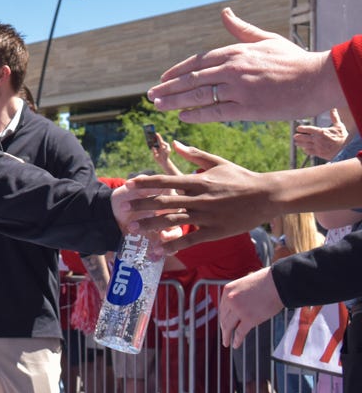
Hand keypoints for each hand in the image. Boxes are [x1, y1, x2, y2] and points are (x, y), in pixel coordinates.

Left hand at [125, 141, 269, 251]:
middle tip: (124, 210)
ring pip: (173, 221)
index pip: (166, 181)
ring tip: (134, 229)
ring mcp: (207, 216)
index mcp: (198, 181)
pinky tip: (160, 250)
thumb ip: (194, 155)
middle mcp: (199, 198)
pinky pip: (191, 239)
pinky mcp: (216, 231)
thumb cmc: (242, 178)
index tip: (129, 184)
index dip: (146, 183)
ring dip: (152, 226)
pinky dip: (174, 245)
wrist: (267, 196)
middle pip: (164, 202)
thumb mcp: (217, 162)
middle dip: (142, 206)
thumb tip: (175, 143)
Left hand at [147, 8, 338, 122]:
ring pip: (198, 95)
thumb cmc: (294, 59)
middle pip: (191, 78)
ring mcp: (238, 88)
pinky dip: (196, 114)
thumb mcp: (266, 39)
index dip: (177, 70)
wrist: (318, 78)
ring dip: (175, 101)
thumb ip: (241, 29)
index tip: (163, 78)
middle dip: (168, 87)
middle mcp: (231, 68)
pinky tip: (183, 116)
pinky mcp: (248, 107)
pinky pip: (215, 111)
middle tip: (151, 95)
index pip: (197, 61)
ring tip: (158, 105)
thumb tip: (225, 13)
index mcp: (235, 51)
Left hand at [219, 266, 281, 348]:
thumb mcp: (244, 284)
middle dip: (224, 328)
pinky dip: (236, 340)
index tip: (223, 324)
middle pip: (224, 318)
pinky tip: (235, 345)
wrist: (278, 283)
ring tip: (226, 343)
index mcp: (227, 290)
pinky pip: (240, 332)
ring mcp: (239, 310)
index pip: (222, 308)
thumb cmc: (265, 282)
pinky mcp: (250, 319)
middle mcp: (230, 300)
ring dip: (226, 336)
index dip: (223, 317)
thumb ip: (239, 294)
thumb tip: (239, 303)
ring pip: (228, 326)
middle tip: (224, 336)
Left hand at [293, 108, 348, 159]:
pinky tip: (304, 148)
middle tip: (295, 136)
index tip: (298, 128)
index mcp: (322, 132)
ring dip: (300, 143)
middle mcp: (319, 140)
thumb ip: (334, 117)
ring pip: (305, 145)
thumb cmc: (342, 137)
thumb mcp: (339, 126)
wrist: (347, 149)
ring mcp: (318, 147)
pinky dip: (306, 150)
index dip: (302, 128)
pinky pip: (310, 152)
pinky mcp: (319, 153)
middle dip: (299, 137)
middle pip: (304, 137)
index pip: (309, 129)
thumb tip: (333, 108)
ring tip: (296, 142)